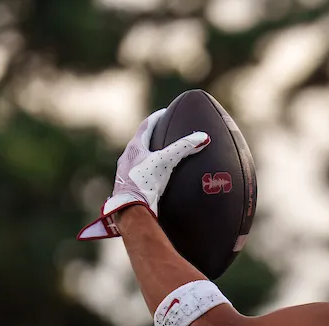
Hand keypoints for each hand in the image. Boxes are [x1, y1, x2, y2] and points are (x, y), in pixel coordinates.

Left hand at [78, 109, 208, 239]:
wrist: (130, 209)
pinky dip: (147, 172)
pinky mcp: (127, 189)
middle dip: (151, 137)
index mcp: (134, 148)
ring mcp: (124, 174)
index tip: (164, 113)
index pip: (145, 127)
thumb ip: (183, 148)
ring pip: (137, 160)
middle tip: (162, 133)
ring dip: (148, 156)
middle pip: (140, 143)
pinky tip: (154, 180)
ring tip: (159, 157)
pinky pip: (138, 175)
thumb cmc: (145, 183)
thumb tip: (203, 137)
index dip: (156, 118)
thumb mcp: (166, 162)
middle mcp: (126, 159)